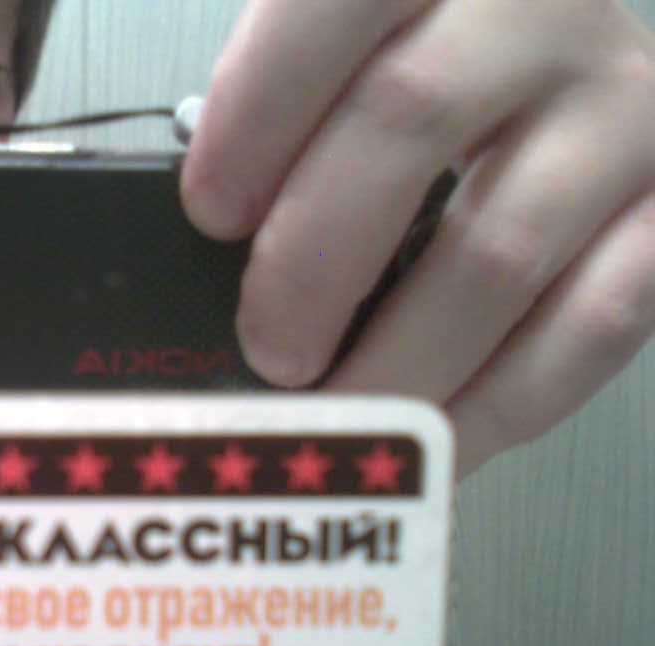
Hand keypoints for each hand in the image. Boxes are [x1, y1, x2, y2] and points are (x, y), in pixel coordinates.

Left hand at [181, 0, 654, 476]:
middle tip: (266, 350)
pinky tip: (424, 443)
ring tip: (331, 424)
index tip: (208, 218)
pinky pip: (587, 328)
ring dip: (395, 364)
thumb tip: (192, 282)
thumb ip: (276, 135)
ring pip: (496, 250)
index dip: (255, 115)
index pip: (330, 5)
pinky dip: (491, 408)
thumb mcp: (338, 71)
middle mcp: (536, 10)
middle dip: (310, 260)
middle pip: (408, 119)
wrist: (557, 80)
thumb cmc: (413, 83)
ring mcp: (621, 110)